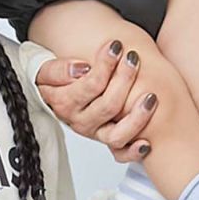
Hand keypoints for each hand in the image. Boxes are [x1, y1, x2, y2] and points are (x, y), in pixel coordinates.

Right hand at [36, 40, 157, 162]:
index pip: (91, 86)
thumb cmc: (54, 79)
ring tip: (151, 97)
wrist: (52, 94)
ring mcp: (95, 133)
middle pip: (108, 106)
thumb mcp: (46, 71)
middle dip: (125, 80)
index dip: (105, 65)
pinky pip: (121, 154)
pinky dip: (133, 151)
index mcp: (65, 104)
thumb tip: (81, 68)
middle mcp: (80, 121)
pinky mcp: (107, 141)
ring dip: (137, 117)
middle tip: (133, 58)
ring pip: (117, 134)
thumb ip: (59, 70)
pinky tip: (146, 143)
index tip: (116, 46)